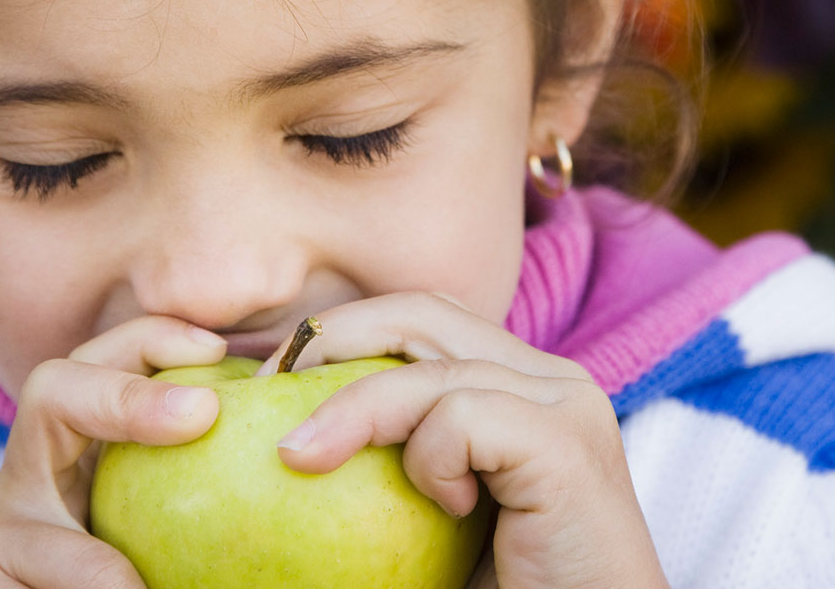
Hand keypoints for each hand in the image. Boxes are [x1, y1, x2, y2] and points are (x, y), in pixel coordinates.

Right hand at [0, 316, 226, 588]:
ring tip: (140, 585)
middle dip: (126, 393)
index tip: (225, 352)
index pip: (111, 366)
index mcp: (87, 457)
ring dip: (99, 564)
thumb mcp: (171, 537)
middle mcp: (28, 483)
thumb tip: (326, 480)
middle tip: (203, 413)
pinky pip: (39, 579)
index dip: (157, 341)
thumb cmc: (140, 572)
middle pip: (50, 389)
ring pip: (23, 511)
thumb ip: (224, 504)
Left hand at [260, 292, 669, 588]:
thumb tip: (276, 442)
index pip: (422, 320)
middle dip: (330, 341)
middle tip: (268, 394)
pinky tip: (446, 511)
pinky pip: (461, 417)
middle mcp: (551, 382)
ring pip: (432, 365)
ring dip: (353, 409)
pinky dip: (428, 458)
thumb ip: (384, 468)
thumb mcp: (426, 521)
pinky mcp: (566, 446)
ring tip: (301, 459)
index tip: (271, 388)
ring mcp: (566, 406)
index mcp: (521, 389)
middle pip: (422, 314)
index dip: (341, 336)